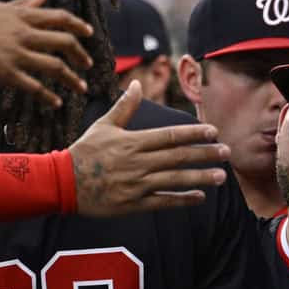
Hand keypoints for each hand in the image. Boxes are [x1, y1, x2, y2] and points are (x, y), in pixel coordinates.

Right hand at [0, 0, 93, 106]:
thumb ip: (25, 3)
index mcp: (22, 16)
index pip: (60, 18)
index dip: (78, 26)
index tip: (89, 34)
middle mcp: (23, 33)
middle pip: (64, 42)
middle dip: (81, 55)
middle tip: (89, 65)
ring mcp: (15, 54)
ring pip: (55, 66)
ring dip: (72, 79)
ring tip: (82, 88)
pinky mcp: (5, 73)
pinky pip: (34, 87)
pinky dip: (48, 96)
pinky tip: (56, 103)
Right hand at [68, 81, 229, 215]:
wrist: (62, 183)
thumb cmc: (84, 152)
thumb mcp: (103, 125)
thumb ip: (125, 107)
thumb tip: (138, 84)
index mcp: (132, 142)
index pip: (170, 135)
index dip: (193, 133)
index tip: (213, 131)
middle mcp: (137, 162)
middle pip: (178, 156)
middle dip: (205, 154)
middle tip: (227, 152)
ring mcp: (136, 184)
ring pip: (174, 180)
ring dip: (200, 177)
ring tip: (221, 176)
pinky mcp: (132, 203)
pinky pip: (162, 202)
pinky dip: (182, 200)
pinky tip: (199, 197)